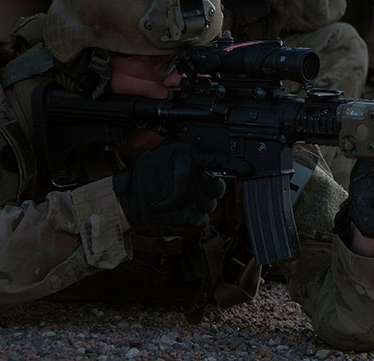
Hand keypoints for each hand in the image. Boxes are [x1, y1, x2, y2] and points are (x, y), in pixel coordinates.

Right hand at [112, 142, 229, 234]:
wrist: (125, 200)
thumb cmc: (146, 177)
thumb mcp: (166, 156)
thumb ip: (189, 160)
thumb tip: (213, 167)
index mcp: (186, 155)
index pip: (216, 160)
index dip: (234, 164)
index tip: (249, 169)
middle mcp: (190, 173)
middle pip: (216, 188)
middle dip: (209, 192)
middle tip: (194, 190)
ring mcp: (189, 194)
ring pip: (209, 204)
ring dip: (199, 205)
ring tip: (179, 200)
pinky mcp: (186, 214)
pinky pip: (200, 218)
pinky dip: (191, 217)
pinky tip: (177, 210)